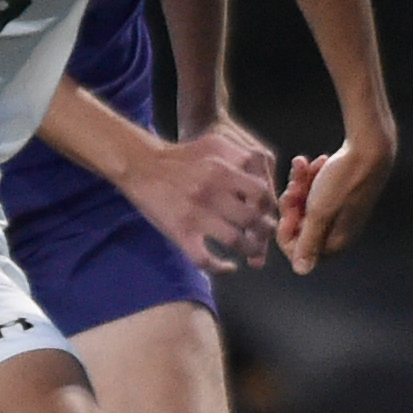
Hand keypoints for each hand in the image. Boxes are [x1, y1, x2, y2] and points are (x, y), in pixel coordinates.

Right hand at [124, 121, 280, 274]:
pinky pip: (204, 259)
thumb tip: (264, 173)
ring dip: (250, 250)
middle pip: (252, 220)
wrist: (143, 166)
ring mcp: (195, 215)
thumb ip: (241, 156)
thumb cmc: (182, 157)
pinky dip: (220, 268)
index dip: (269, 206)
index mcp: (222, 170)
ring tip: (252, 251)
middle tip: (265, 234)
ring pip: (235, 241)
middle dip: (265, 231)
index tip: (268, 212)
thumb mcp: (214, 145)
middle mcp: (211, 193)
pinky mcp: (180, 233)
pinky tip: (228, 267)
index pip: (261, 193)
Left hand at [277, 133, 393, 275]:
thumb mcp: (319, 213)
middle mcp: (336, 232)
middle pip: (298, 225)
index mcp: (334, 243)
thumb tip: (301, 271)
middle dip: (292, 202)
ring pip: (304, 204)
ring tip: (305, 166)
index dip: (287, 229)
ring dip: (300, 184)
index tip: (289, 210)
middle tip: (295, 185)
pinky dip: (311, 177)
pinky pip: (315, 191)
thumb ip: (308, 243)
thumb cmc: (344, 181)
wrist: (369, 149)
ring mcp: (338, 213)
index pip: (296, 250)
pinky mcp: (339, 196)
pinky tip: (316, 161)